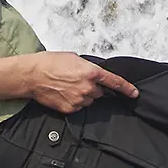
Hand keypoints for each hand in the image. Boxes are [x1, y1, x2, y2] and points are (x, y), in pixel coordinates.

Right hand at [22, 51, 137, 113]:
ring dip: (83, 95)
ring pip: (89, 100)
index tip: (134, 94)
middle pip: (100, 92)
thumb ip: (88, 67)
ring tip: (67, 87)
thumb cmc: (50, 63)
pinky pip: (78, 107)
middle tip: (76, 81)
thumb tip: (94, 74)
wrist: (32, 75)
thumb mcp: (74, 58)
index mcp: (91, 72)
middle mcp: (88, 87)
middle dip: (92, 88)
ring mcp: (80, 100)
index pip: (115, 82)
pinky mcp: (71, 109)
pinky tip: (63, 94)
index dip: (127, 89)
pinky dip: (73, 102)